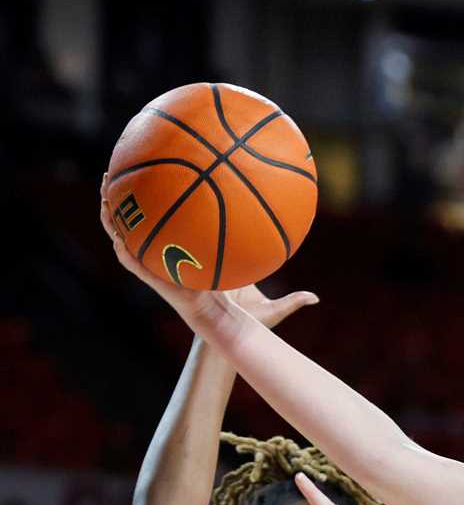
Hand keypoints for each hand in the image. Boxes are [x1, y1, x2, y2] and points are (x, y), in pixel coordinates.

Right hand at [99, 179, 315, 332]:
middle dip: (137, 199)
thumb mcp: (274, 304)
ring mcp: (163, 265)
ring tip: (106, 186)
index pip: (183, 226)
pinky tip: (113, 222)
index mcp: (199, 256)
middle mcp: (177, 256)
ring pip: (131, 235)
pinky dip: (121, 238)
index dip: (174, 208)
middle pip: (151, 223)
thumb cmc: (249, 321)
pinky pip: (132, 255)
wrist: (230, 334)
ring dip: (116, 212)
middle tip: (127, 170)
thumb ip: (294, 298)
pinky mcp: (156, 277)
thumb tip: (317, 297)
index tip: (171, 180)